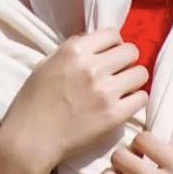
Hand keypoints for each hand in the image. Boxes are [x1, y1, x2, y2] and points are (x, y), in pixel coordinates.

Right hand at [0, 29, 148, 173]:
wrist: (30, 140)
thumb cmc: (32, 103)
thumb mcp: (44, 66)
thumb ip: (70, 52)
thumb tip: (95, 45)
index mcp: (73, 51)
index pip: (112, 34)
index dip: (113, 44)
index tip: (108, 55)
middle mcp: (91, 67)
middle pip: (131, 51)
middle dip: (125, 61)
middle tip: (116, 73)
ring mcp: (105, 91)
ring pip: (140, 73)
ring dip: (132, 80)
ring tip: (121, 90)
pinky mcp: (114, 114)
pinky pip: (142, 97)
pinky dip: (134, 100)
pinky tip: (122, 105)